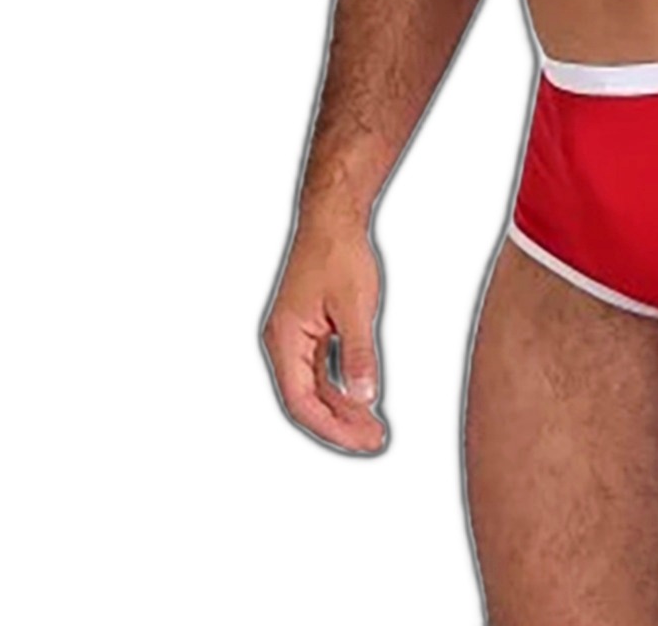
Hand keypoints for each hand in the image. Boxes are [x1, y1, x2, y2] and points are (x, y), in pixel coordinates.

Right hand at [262, 214, 387, 452]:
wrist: (334, 217)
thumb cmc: (338, 253)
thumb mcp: (356, 306)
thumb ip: (358, 354)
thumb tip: (364, 397)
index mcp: (284, 339)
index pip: (301, 402)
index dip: (331, 427)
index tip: (360, 441)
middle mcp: (283, 342)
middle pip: (306, 400)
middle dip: (340, 424)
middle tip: (373, 440)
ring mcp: (295, 337)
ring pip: (314, 388)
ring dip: (342, 409)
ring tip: (373, 427)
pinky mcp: (308, 330)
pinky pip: (320, 370)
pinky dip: (341, 387)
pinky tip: (362, 399)